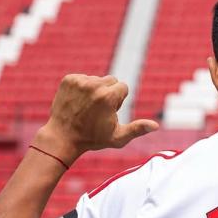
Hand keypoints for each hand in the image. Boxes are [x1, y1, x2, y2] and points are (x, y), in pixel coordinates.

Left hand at [34, 74, 159, 164]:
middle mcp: (94, 85)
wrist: (62, 137)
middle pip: (111, 80)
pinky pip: (83, 78)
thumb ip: (137, 129)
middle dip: (109, 92)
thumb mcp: (118, 137)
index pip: (123, 87)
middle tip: (98, 110)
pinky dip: (82, 87)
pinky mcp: (68, 80)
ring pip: (97, 79)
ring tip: (86, 107)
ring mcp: (79, 81)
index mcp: (108, 96)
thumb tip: (156, 125)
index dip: (119, 101)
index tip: (109, 112)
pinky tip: (78, 102)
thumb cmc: (92, 139)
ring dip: (95, 90)